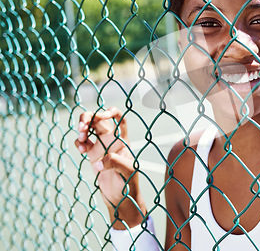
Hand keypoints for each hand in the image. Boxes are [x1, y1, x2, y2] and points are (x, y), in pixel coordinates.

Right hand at [75, 107, 146, 228]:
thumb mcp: (127, 172)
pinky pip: (83, 142)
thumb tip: (99, 161)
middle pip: (99, 119)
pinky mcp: (92, 155)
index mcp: (122, 140)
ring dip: (82, 128)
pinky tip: (81, 149)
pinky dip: (78, 142)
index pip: (119, 118)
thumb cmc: (129, 184)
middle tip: (82, 127)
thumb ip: (115, 163)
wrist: (121, 199)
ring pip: (89, 128)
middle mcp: (111, 140)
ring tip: (81, 136)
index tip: (102, 115)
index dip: (111, 112)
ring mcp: (101, 147)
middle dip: (89, 118)